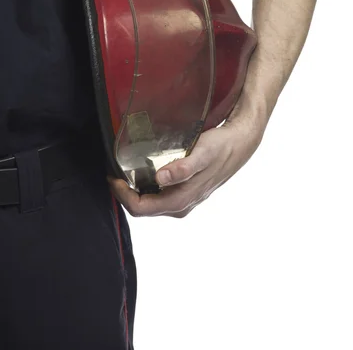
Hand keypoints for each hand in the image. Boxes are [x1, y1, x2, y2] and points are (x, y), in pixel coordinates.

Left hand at [107, 115, 264, 217]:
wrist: (239, 144)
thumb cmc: (220, 148)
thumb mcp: (202, 154)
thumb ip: (182, 168)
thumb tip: (161, 179)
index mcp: (181, 201)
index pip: (141, 208)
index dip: (122, 194)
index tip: (113, 175)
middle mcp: (180, 205)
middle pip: (142, 208)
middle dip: (124, 192)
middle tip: (114, 170)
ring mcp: (182, 200)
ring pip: (149, 202)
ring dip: (133, 189)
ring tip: (124, 169)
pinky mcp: (184, 191)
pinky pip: (157, 195)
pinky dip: (144, 186)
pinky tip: (141, 170)